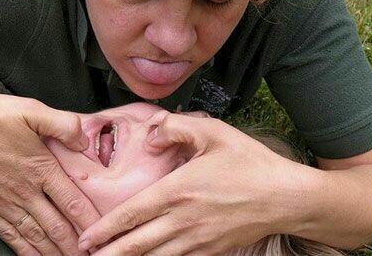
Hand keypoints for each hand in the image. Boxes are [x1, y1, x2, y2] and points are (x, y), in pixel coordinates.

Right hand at [0, 92, 100, 255]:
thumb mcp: (27, 108)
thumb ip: (60, 122)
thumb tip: (84, 139)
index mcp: (39, 165)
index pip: (73, 199)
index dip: (90, 220)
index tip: (103, 232)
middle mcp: (25, 190)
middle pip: (57, 226)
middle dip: (77, 245)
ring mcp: (3, 204)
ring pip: (36, 237)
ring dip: (55, 252)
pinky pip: (11, 239)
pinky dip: (26, 253)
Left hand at [77, 112, 306, 255]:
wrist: (286, 197)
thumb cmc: (248, 161)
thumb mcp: (213, 132)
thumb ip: (176, 127)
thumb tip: (151, 136)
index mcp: (180, 190)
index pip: (133, 214)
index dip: (107, 228)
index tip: (86, 238)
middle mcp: (185, 221)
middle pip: (138, 245)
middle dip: (109, 254)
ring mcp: (198, 241)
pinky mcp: (212, 251)